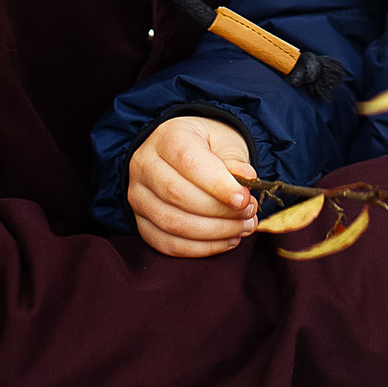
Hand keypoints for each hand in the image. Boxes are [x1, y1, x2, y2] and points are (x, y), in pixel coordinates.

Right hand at [127, 117, 257, 258]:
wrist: (183, 154)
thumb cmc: (209, 146)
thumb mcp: (226, 142)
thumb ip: (235, 161)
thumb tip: (247, 181)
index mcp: (168, 137)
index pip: (189, 162)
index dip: (218, 185)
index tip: (244, 199)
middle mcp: (145, 165)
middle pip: (178, 195)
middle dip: (219, 211)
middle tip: (249, 215)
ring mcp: (138, 196)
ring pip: (172, 223)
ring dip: (213, 233)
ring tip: (242, 228)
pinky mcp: (141, 221)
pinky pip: (167, 243)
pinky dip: (200, 248)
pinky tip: (226, 241)